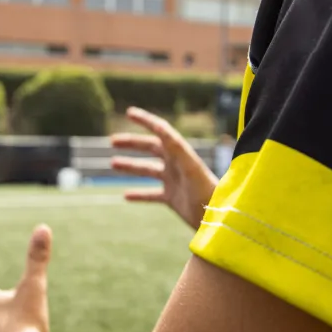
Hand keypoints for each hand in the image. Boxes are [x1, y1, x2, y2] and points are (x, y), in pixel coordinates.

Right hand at [110, 107, 218, 230]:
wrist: (218, 218)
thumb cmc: (208, 192)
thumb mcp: (191, 167)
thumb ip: (177, 148)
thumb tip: (161, 128)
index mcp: (180, 153)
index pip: (161, 131)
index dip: (146, 120)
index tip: (130, 112)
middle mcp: (176, 165)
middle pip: (151, 148)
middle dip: (132, 143)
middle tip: (112, 141)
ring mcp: (174, 182)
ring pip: (148, 170)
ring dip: (130, 166)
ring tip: (112, 163)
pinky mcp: (173, 199)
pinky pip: (152, 195)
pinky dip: (138, 194)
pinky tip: (125, 196)